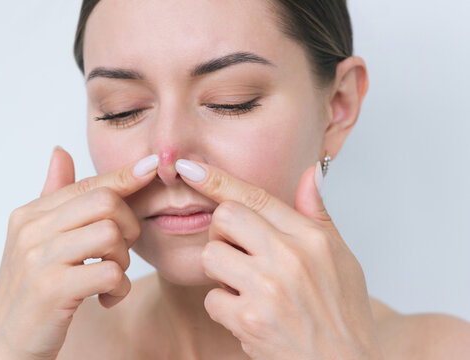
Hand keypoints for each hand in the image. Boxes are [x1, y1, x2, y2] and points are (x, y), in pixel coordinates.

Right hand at [0, 149, 158, 359]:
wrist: (7, 346)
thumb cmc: (31, 291)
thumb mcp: (36, 240)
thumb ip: (53, 196)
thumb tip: (61, 151)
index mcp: (30, 215)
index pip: (88, 184)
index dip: (124, 176)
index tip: (152, 167)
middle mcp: (31, 231)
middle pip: (106, 203)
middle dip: (128, 226)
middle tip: (120, 251)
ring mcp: (39, 259)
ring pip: (111, 234)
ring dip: (123, 260)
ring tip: (110, 278)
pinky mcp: (52, 290)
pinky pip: (110, 272)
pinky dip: (119, 287)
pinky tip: (107, 298)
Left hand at [175, 159, 383, 359]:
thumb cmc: (343, 312)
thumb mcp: (341, 257)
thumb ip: (318, 214)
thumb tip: (311, 173)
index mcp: (311, 238)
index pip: (255, 196)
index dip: (217, 179)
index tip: (189, 168)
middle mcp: (289, 258)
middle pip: (224, 218)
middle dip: (222, 232)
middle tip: (238, 251)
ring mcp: (268, 289)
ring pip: (211, 256)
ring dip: (220, 271)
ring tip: (245, 285)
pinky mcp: (250, 320)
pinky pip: (212, 298)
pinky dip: (224, 307)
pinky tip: (247, 313)